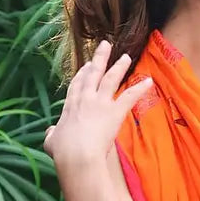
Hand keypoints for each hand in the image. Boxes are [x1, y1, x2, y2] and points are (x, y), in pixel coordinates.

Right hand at [43, 40, 153, 173]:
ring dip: (119, 67)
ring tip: (126, 57)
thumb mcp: (51, 142)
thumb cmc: (63, 152)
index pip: (77, 84)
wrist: (77, 156)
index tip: (86, 65)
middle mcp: (85, 99)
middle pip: (93, 73)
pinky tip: (149, 82)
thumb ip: (51, 135)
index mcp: (70, 105)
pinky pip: (129, 97)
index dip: (82, 74)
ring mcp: (100, 103)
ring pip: (111, 79)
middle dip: (99, 58)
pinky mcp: (115, 112)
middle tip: (106, 45)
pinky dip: (140, 89)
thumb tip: (50, 134)